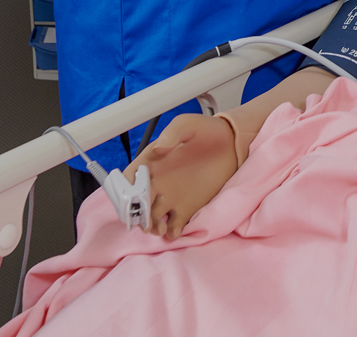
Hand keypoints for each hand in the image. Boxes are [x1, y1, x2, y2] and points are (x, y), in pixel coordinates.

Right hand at [127, 112, 243, 239]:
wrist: (232, 144)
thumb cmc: (207, 131)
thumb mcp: (188, 125)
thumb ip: (172, 133)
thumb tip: (159, 148)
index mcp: (150, 163)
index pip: (128, 180)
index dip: (124, 191)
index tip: (131, 198)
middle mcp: (156, 183)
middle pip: (136, 205)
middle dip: (137, 215)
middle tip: (146, 220)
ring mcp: (171, 197)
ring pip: (152, 219)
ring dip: (151, 226)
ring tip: (161, 227)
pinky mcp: (187, 208)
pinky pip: (173, 226)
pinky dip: (170, 232)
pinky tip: (174, 231)